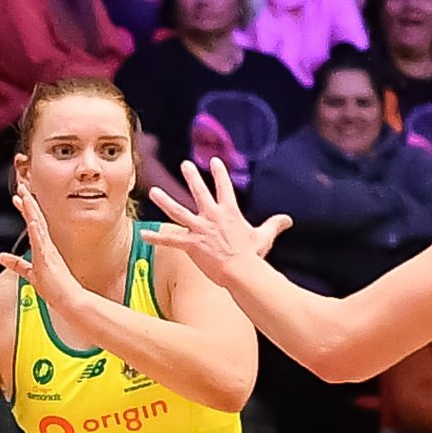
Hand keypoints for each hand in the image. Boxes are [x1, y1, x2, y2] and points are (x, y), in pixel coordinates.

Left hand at [0, 186, 89, 328]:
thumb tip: (1, 257)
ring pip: (38, 225)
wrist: (71, 300)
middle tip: (21, 187)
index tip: (19, 198)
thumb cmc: (55, 290)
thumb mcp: (30, 274)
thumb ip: (17, 264)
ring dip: (31, 210)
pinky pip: (41, 241)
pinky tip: (32, 219)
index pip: (34, 225)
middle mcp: (47, 246)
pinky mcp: (49, 259)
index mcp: (44, 248)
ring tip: (25, 196)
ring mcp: (48, 251)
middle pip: (36, 220)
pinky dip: (36, 230)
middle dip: (28, 203)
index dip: (26, 210)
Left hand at [146, 159, 289, 280]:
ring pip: (178, 211)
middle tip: (185, 165)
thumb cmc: (253, 255)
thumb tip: (288, 219)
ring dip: (165, 200)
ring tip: (154, 191)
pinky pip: (170, 240)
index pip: (224, 187)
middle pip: (199, 192)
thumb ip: (274, 225)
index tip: (214, 161)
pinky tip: (143, 233)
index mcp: (229, 213)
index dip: (219, 173)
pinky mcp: (191, 244)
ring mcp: (199, 229)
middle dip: (191, 177)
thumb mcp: (264, 237)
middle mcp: (212, 216)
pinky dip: (156, 238)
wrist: (241, 271)